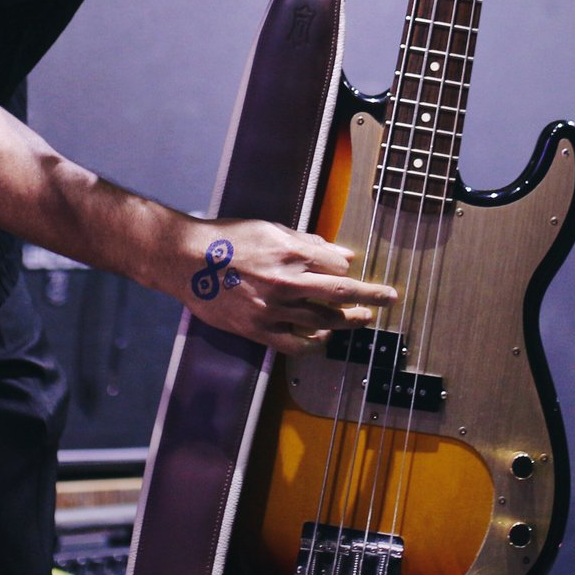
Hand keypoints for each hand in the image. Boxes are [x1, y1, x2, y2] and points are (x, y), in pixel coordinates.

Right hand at [171, 217, 396, 356]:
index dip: (352, 269)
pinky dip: (315, 344)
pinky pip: (295, 345)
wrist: (184, 259)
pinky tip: (324, 339)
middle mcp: (286, 282)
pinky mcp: (257, 329)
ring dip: (348, 322)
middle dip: (371, 296)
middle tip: (389, 298)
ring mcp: (272, 309)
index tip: (362, 271)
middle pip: (341, 293)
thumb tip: (340, 254)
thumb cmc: (226, 238)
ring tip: (362, 319)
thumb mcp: (270, 229)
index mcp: (291, 252)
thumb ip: (307, 242)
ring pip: (323, 322)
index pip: (337, 265)